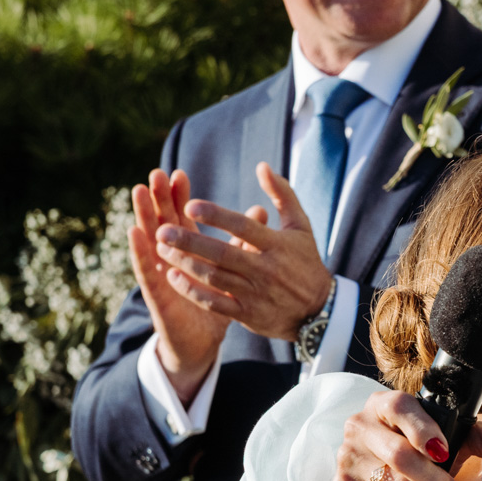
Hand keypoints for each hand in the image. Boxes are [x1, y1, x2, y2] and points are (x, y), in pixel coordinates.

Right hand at [129, 169, 229, 403]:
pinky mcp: (157, 296)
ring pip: (149, 241)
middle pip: (163, 223)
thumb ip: (243, 242)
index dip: (179, 197)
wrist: (202, 343)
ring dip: (143, 216)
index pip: (182, 218)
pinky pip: (146, 272)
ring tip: (137, 192)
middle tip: (155, 174)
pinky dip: (139, 252)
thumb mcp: (232, 271)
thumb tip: (259, 214)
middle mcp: (170, 259)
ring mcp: (160, 276)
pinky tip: (134, 234)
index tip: (179, 174)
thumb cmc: (216, 304)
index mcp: (189, 252)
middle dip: (158, 199)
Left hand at [152, 162, 335, 342]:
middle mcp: (266, 269)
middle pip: (222, 253)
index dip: (216, 216)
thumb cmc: (306, 261)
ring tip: (161, 250)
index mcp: (277, 245)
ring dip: (185, 263)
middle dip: (189, 242)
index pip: (243, 227)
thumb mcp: (301, 226)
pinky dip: (193, 292)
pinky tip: (173, 278)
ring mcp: (256, 294)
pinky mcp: (249, 314)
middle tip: (162, 231)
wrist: (320, 310)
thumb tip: (262, 166)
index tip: (189, 205)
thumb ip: (282, 194)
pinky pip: (216, 303)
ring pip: (214, 277)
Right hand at [333, 391, 481, 480]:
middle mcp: (359, 426)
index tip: (446, 453)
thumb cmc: (419, 454)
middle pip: (399, 454)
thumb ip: (476, 439)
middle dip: (433, 478)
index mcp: (383, 405)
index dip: (425, 431)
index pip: (400, 407)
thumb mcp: (448, 441)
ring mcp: (347, 458)